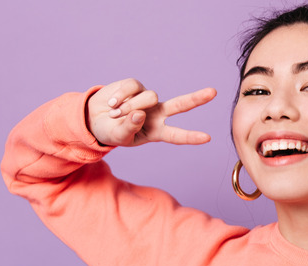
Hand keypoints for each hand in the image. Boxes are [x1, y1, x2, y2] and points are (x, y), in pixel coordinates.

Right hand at [86, 78, 216, 146]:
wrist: (93, 118)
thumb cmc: (110, 132)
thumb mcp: (118, 138)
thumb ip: (129, 129)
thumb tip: (139, 114)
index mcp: (156, 132)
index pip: (177, 136)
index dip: (191, 137)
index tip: (208, 138)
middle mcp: (156, 114)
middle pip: (180, 105)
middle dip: (196, 98)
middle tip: (214, 92)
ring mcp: (147, 99)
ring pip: (149, 97)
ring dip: (129, 107)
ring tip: (114, 114)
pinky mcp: (135, 86)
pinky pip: (131, 87)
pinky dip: (119, 97)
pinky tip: (111, 104)